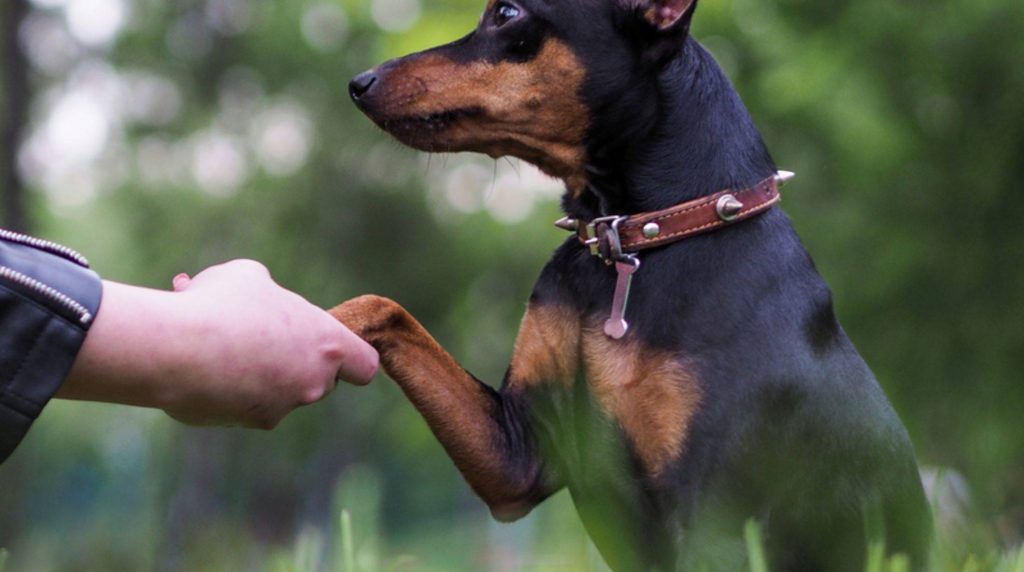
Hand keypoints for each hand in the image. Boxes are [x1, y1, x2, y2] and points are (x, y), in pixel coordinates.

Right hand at [63, 260, 378, 428]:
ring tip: (212, 332)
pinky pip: (240, 399)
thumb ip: (271, 294)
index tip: (329, 346)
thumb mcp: (249, 277)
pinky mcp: (243, 423)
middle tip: (257, 330)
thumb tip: (261, 300)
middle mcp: (311, 384)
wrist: (176, 349)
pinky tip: (193, 355)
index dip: (350, 356)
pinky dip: (224, 382)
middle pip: (317, 378)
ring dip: (252, 365)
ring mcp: (279, 408)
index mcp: (327, 345)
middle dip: (291, 357)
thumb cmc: (221, 303)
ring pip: (274, 387)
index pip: (364, 365)